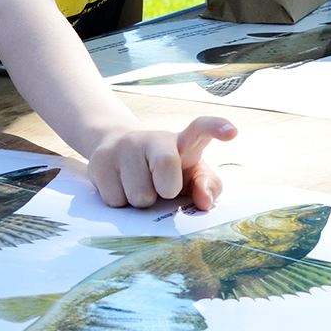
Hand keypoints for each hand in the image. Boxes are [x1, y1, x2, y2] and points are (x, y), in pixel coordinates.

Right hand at [88, 117, 234, 210]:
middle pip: (166, 175)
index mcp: (183, 142)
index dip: (215, 128)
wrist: (117, 151)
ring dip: (141, 201)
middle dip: (166, 191)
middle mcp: (152, 139)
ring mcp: (124, 147)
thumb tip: (204, 202)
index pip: (200, 129)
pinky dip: (120, 202)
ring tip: (139, 186)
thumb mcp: (190, 176)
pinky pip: (114, 200)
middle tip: (162, 188)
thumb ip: (207, 186)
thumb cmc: (165, 170)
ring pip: (138, 196)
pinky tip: (120, 186)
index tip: (232, 132)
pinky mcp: (99, 160)